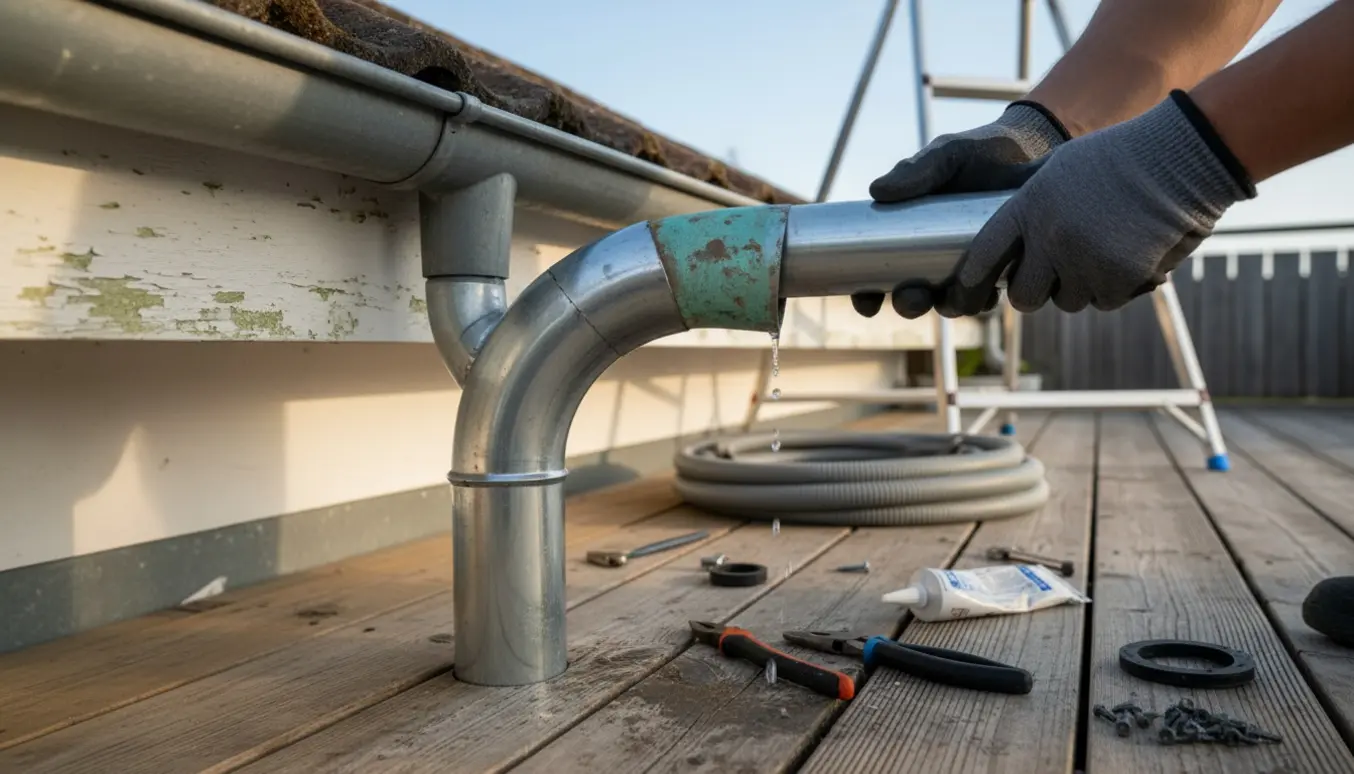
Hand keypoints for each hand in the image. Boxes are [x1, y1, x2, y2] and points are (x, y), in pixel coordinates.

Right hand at [853, 102, 1069, 317]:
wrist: (1031, 150)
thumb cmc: (980, 152)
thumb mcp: (946, 156)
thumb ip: (916, 169)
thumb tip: (876, 191)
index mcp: (909, 233)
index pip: (877, 273)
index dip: (866, 294)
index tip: (865, 302)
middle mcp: (934, 256)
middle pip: (912, 296)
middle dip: (909, 304)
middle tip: (911, 297)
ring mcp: (967, 266)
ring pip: (948, 302)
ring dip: (945, 307)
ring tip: (950, 297)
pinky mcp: (999, 268)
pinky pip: (987, 295)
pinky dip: (984, 298)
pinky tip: (988, 292)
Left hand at [922, 91, 1255, 318]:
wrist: (1182, 155)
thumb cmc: (1121, 157)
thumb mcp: (1061, 168)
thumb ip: (1030, 203)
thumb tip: (1007, 238)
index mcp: (1028, 207)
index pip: (983, 257)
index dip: (972, 281)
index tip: (969, 293)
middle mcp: (1049, 238)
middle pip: (1023, 296)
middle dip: (1034, 291)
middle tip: (1052, 277)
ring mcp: (1083, 261)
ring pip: (1067, 300)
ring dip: (1081, 285)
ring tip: (1103, 249)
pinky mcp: (1117, 279)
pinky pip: (1104, 301)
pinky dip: (1115, 286)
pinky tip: (1130, 253)